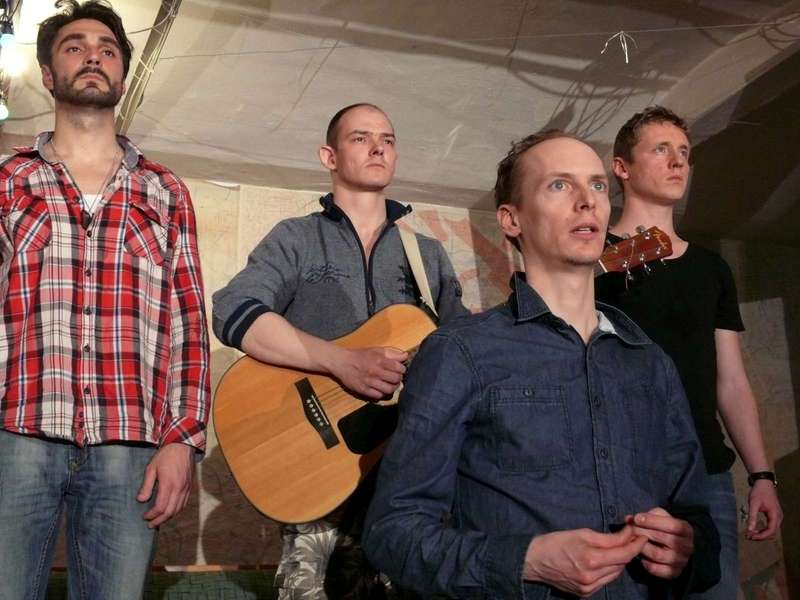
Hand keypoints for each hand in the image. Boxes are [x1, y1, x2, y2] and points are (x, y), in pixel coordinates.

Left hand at [137, 443, 194, 527]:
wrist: (182, 446)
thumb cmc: (165, 456)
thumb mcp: (151, 468)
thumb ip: (146, 485)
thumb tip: (141, 500)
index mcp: (169, 484)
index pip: (161, 506)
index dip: (152, 515)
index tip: (145, 516)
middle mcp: (179, 488)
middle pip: (170, 511)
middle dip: (159, 520)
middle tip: (150, 524)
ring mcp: (186, 488)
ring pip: (178, 509)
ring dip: (168, 517)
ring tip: (159, 520)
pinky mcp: (189, 487)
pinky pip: (184, 503)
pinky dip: (176, 511)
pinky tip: (169, 512)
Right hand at [330, 346, 406, 399]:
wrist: (342, 362)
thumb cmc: (360, 355)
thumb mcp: (376, 350)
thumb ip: (391, 353)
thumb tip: (405, 355)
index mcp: (379, 360)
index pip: (398, 368)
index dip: (402, 369)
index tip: (400, 370)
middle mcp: (375, 372)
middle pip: (395, 380)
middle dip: (399, 379)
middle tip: (396, 378)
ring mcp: (369, 382)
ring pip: (389, 389)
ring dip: (392, 387)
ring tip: (391, 384)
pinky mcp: (363, 390)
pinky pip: (378, 396)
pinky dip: (382, 393)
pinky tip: (381, 389)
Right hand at [523, 526, 646, 596]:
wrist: (535, 561)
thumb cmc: (556, 542)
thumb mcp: (582, 533)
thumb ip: (608, 537)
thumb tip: (628, 534)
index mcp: (591, 559)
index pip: (623, 552)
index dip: (636, 543)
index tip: (641, 534)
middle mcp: (592, 577)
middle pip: (621, 564)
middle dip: (628, 550)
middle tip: (631, 538)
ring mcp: (589, 588)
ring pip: (615, 574)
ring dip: (619, 561)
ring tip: (618, 549)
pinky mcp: (585, 593)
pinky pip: (605, 581)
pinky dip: (608, 571)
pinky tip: (604, 562)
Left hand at [627, 507, 693, 578]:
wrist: (676, 547)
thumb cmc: (665, 528)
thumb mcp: (661, 517)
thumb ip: (647, 515)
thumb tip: (629, 519)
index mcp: (686, 530)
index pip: (672, 525)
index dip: (652, 521)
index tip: (637, 518)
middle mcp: (687, 546)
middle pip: (662, 538)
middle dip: (642, 531)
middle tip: (631, 529)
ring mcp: (681, 561)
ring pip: (657, 554)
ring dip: (641, 547)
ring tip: (634, 541)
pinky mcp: (674, 572)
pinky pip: (656, 569)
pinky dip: (645, 562)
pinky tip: (641, 555)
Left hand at [746, 480, 782, 539]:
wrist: (763, 483)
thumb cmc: (759, 492)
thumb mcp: (753, 504)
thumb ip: (752, 517)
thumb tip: (749, 530)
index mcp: (775, 515)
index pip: (771, 531)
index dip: (761, 536)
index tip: (751, 537)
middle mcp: (779, 517)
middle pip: (772, 532)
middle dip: (761, 536)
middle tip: (749, 536)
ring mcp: (777, 516)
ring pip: (771, 529)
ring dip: (762, 533)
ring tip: (751, 534)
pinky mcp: (773, 514)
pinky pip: (770, 525)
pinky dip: (763, 529)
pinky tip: (755, 529)